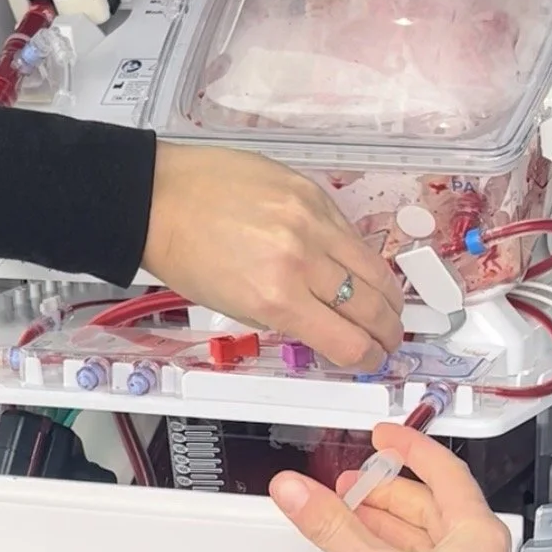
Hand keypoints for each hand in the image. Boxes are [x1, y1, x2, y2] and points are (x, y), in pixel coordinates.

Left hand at [142, 144, 403, 371]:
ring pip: (373, 268)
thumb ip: (287, 316)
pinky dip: (361, 257)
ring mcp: (311, 221)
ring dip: (388, 296)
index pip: (347, 342)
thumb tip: (327, 326)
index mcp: (277, 298)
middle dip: (388, 331)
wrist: (159, 197)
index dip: (367, 359)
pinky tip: (361, 268)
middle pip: (370, 307)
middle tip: (391, 339)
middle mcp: (301, 260)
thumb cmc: (186, 255)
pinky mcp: (312, 191)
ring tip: (390, 308)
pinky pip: (351, 232)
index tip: (371, 360)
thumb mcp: (236, 307)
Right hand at [269, 426, 515, 551]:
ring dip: (386, 530)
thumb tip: (300, 492)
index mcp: (478, 536)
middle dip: (386, 494)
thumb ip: (332, 528)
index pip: (445, 472)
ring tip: (350, 523)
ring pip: (426, 545)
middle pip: (431, 510)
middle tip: (351, 487)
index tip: (385, 436)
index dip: (410, 448)